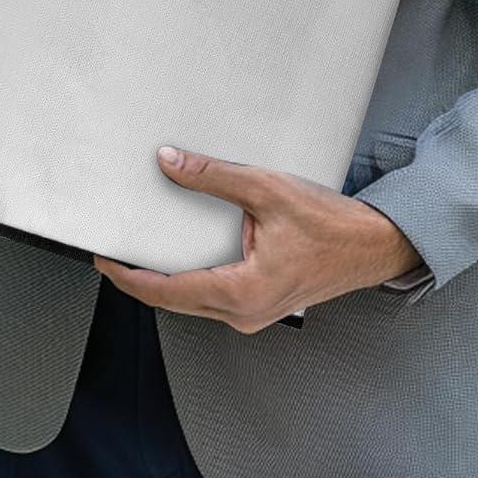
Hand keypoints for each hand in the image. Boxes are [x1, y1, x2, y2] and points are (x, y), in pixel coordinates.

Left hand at [92, 147, 423, 333]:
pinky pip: (213, 295)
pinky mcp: (260, 304)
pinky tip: (183, 253)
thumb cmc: (331, 226)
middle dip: (140, 278)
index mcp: (240, 293)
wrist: (373, 246)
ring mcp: (252, 314)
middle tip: (113, 251)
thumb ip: (213, 177)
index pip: (166, 291)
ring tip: (141, 249)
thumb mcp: (267, 190)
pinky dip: (191, 277)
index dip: (128, 276)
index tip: (104, 259)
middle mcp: (242, 313)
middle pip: (173, 300)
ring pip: (193, 301)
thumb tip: (171, 163)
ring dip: (165, 279)